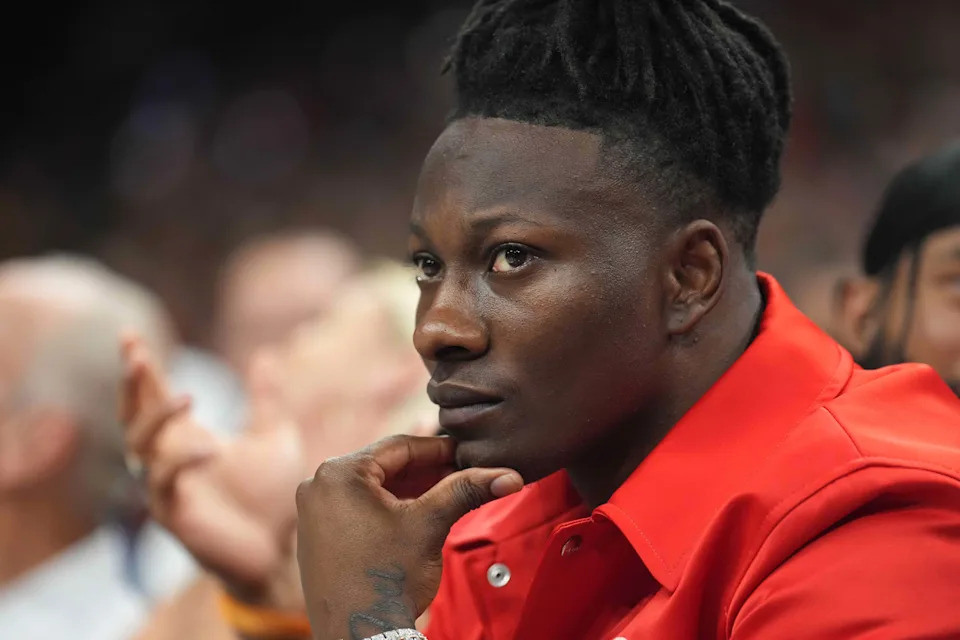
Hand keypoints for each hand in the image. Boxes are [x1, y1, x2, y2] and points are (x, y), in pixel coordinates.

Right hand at [120, 336, 307, 602]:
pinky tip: (210, 449)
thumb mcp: (274, 436)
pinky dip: (182, 461)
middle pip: (133, 415)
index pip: (153, 396)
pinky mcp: (172, 513)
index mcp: (187, 437)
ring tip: (189, 395)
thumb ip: (265, 398)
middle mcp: (169, 458)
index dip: (140, 368)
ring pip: (139, 445)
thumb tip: (264, 354)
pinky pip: (163, 482)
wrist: (280, 545)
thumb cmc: (272, 495)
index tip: (130, 335)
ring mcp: (165, 486)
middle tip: (137, 354)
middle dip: (132, 384)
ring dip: (158, 417)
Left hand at [295, 435, 522, 639]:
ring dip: (410, 490)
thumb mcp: (430, 525)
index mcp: (338, 474)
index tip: (466, 452)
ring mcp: (314, 513)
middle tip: (462, 475)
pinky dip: (389, 508)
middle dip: (426, 472)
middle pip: (385, 467)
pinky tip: (418, 516)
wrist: (360, 636)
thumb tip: (508, 476)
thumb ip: (466, 491)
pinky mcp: (318, 536)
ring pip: (374, 488)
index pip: (398, 447)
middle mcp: (318, 487)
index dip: (439, 449)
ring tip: (446, 496)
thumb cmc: (386, 580)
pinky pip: (359, 508)